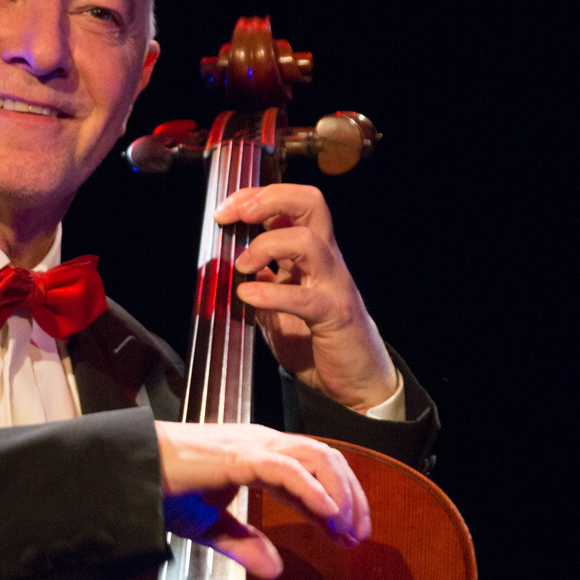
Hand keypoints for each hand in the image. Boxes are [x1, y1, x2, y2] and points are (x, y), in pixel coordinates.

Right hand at [154, 420, 369, 579]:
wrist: (130, 473)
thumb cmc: (164, 490)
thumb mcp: (211, 526)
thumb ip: (244, 545)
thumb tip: (277, 570)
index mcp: (258, 455)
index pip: (314, 470)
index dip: (338, 502)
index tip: (348, 536)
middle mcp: (263, 442)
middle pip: (326, 459)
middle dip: (351, 497)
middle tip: (358, 537)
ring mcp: (253, 444)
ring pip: (316, 458)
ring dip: (340, 494)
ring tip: (347, 528)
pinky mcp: (240, 455)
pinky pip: (287, 469)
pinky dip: (312, 490)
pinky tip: (327, 514)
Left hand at [214, 184, 397, 412]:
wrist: (355, 381)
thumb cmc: (316, 341)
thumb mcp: (279, 305)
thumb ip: (261, 281)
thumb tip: (229, 263)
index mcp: (311, 253)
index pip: (291, 203)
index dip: (256, 197)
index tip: (224, 210)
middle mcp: (326, 260)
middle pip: (310, 203)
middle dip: (269, 199)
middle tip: (237, 216)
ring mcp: (333, 285)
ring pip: (308, 241)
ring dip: (267, 245)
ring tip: (242, 265)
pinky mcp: (335, 315)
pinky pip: (305, 298)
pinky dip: (272, 293)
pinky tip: (247, 296)